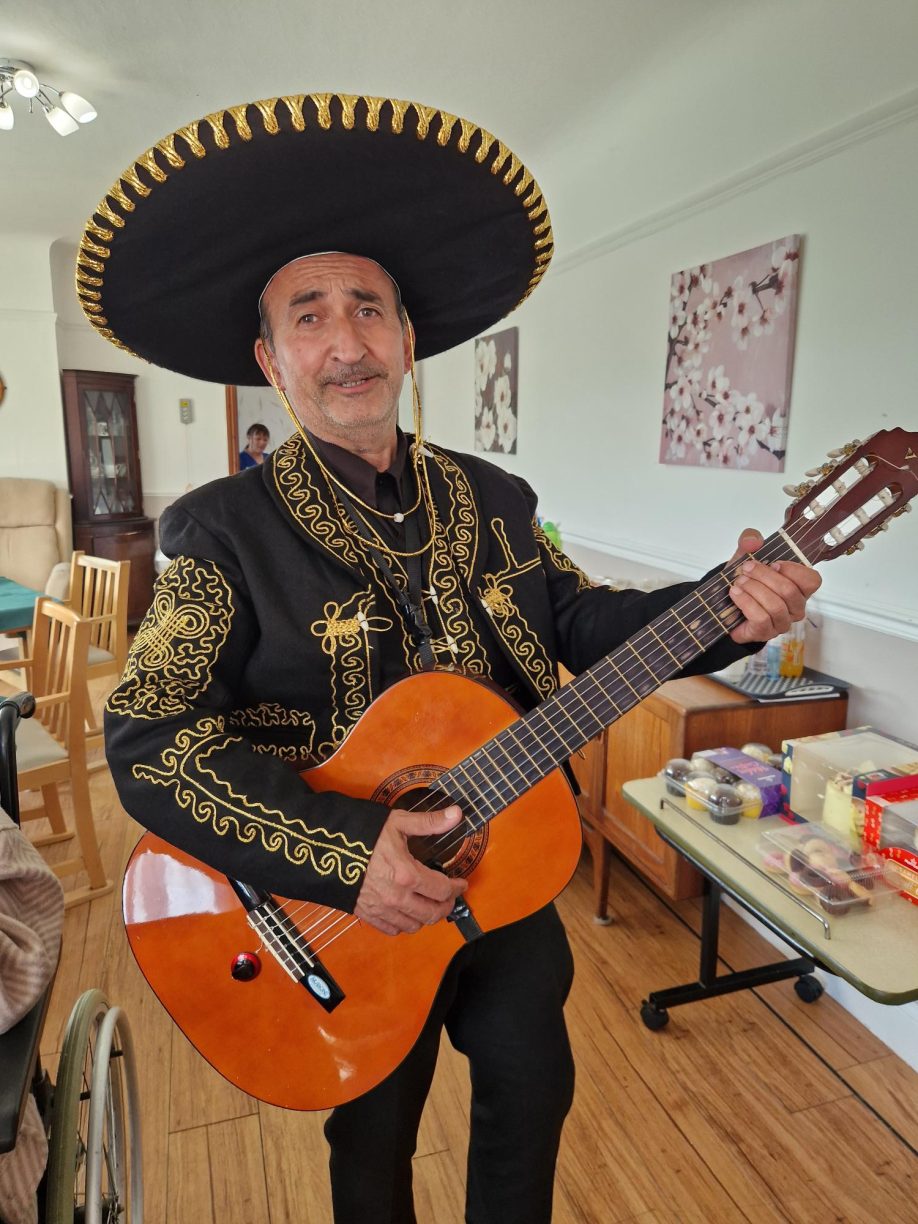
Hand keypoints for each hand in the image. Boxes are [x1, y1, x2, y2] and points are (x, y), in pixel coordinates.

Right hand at [355, 806, 468, 935]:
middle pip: (433, 914)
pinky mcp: (367, 914)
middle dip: (446, 906)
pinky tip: (406, 912)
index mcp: (408, 874)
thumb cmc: (362, 834)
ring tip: (429, 903)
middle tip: (449, 896)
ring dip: (426, 917)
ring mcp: (381, 909)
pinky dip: (403, 924)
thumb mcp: (398, 822)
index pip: (443, 890)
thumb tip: (457, 814)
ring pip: (414, 925)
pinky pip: (392, 929)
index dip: (456, 888)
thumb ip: (429, 822)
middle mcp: (397, 897)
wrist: (324, 848)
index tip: (461, 883)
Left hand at [725, 528, 821, 644]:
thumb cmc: (745, 582)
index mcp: (799, 587)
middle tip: (746, 569)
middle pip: (789, 591)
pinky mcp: (766, 632)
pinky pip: (761, 618)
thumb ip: (750, 541)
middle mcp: (795, 607)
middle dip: (764, 576)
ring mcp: (782, 622)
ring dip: (754, 589)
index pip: (812, 580)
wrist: (725, 606)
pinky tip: (736, 594)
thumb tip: (753, 540)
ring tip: (739, 582)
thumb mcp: (746, 556)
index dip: (794, 570)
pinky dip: (746, 603)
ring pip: (775, 605)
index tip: (774, 563)